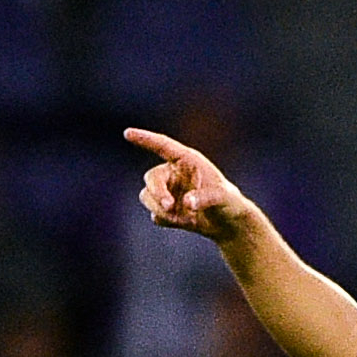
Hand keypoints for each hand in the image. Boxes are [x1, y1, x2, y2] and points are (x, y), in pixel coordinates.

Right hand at [125, 128, 256, 240]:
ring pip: (147, 196)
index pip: (163, 146)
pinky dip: (167, 220)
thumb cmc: (229, 203)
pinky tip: (185, 223)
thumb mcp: (223, 198)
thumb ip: (206, 198)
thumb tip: (186, 203)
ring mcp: (167, 191)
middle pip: (152, 177)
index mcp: (187, 160)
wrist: (227, 223)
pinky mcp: (165, 209)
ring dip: (160, 209)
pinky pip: (156, 214)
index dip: (145, 139)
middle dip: (157, 192)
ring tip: (182, 220)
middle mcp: (173, 173)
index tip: (127, 133)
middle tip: (169, 205)